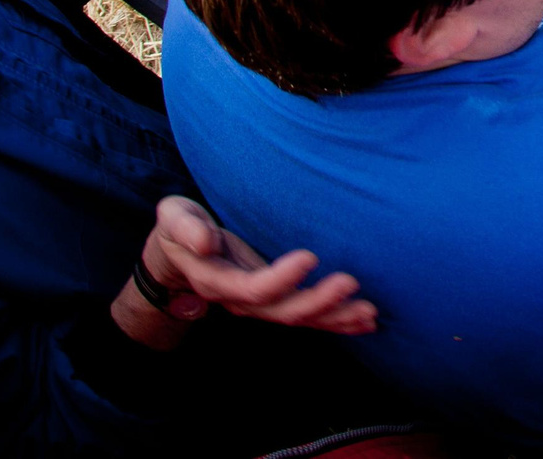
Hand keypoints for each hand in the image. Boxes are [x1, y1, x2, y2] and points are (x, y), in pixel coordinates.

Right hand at [115, 196, 376, 348]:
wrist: (178, 255)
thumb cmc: (180, 229)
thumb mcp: (173, 220)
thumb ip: (185, 228)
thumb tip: (204, 242)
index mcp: (218, 281)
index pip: (253, 288)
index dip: (281, 278)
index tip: (310, 257)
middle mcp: (242, 300)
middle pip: (283, 310)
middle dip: (319, 301)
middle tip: (352, 283)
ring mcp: (261, 304)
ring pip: (301, 319)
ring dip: (336, 317)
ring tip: (369, 313)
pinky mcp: (276, 301)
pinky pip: (308, 317)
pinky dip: (337, 322)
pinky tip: (366, 323)